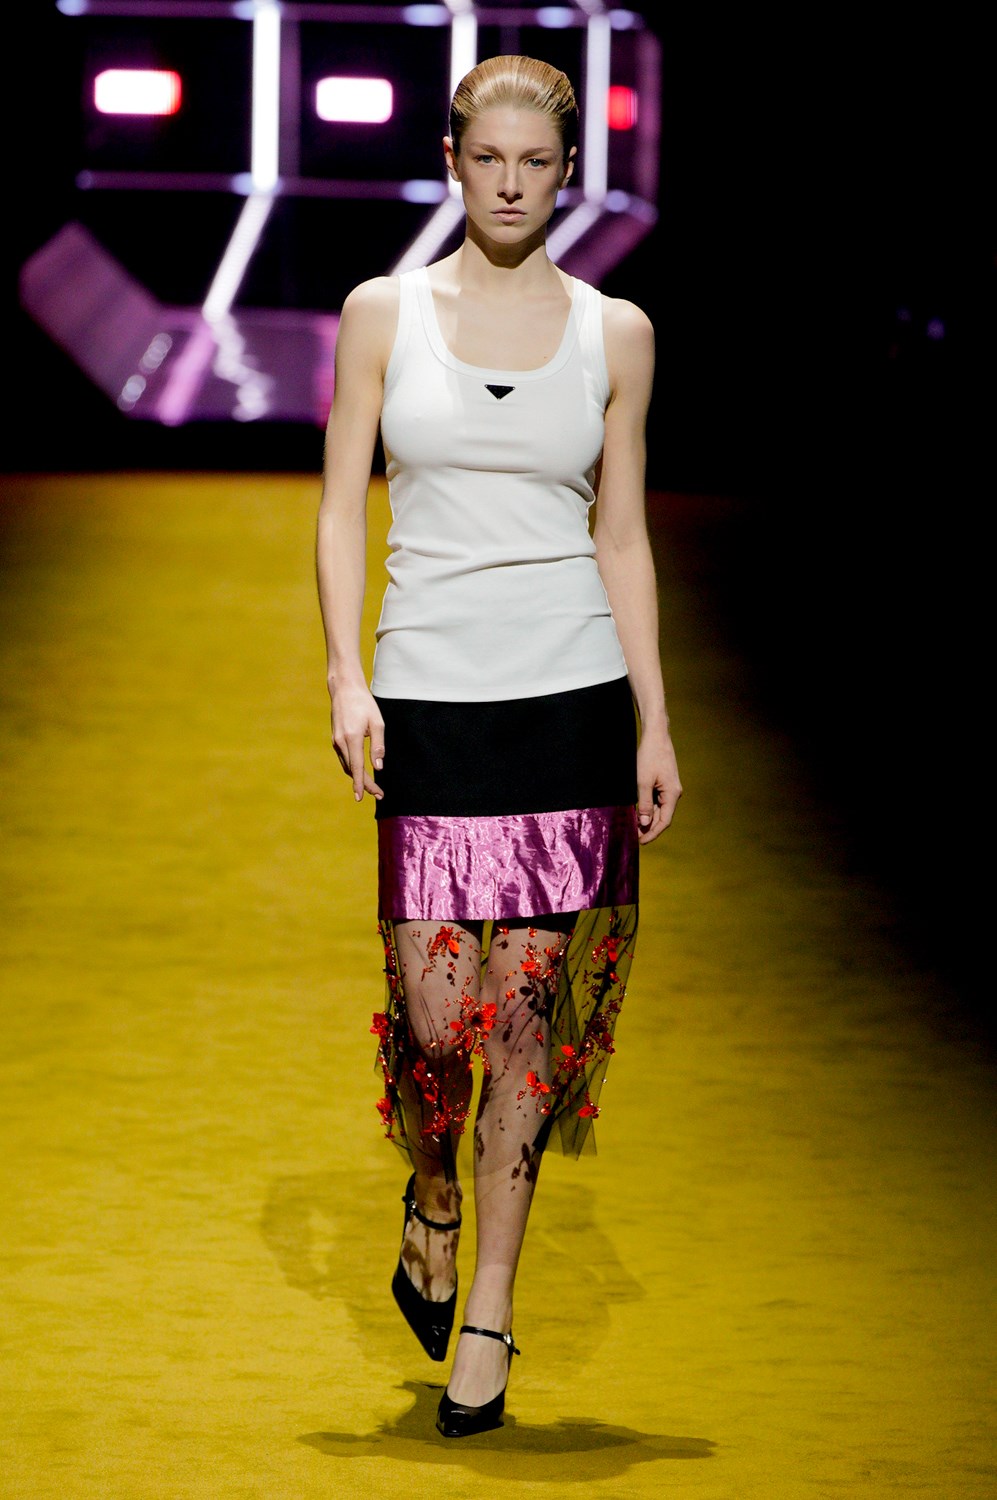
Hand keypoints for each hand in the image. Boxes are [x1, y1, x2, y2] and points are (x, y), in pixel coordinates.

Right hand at [330, 680, 384, 801]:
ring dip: (358, 777)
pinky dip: (352, 768)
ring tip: (373, 787)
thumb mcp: (377, 723)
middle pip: (351, 770)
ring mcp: (336, 741)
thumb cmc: (364, 704)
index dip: (361, 784)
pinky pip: (344, 758)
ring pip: (347, 765)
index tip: (362, 798)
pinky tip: (361, 772)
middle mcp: (340, 742)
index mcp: (352, 738)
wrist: (344, 689)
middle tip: (379, 794)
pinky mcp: (335, 739)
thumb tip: (378, 767)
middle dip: (364, 784)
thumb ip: (378, 745)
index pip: (356, 767)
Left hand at [636, 726, 681, 844]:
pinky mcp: (664, 783)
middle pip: (662, 817)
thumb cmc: (649, 757)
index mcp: (672, 794)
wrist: (656, 736)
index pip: (664, 821)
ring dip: (648, 819)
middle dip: (649, 828)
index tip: (640, 842)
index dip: (652, 833)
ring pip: (659, 810)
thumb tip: (645, 823)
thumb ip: (645, 804)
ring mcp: (669, 788)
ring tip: (634, 827)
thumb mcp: (643, 782)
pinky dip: (648, 808)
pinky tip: (638, 813)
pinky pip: (657, 801)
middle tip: (633, 837)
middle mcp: (674, 793)